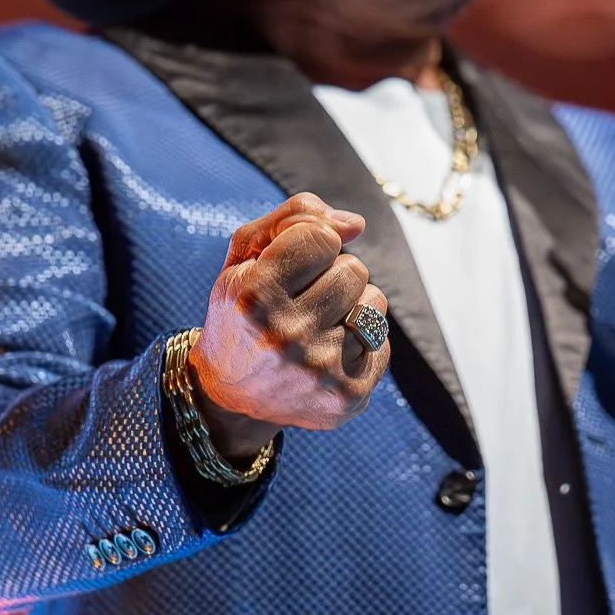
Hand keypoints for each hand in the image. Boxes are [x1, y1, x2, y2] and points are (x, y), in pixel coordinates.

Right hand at [188, 192, 390, 459]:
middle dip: (331, 275)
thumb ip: (294, 218)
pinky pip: (383, 340)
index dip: (310, 244)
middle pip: (354, 268)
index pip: (322, 237)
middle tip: (301, 300)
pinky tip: (328, 354)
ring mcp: (320, 371)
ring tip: (316, 325)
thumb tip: (356, 224)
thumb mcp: (245, 255)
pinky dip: (360, 340)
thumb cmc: (243, 311)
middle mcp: (286, 337)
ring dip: (351, 305)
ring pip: (374, 301)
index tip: (290, 265)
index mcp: (254, 298)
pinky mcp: (348, 397)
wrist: (231, 395)